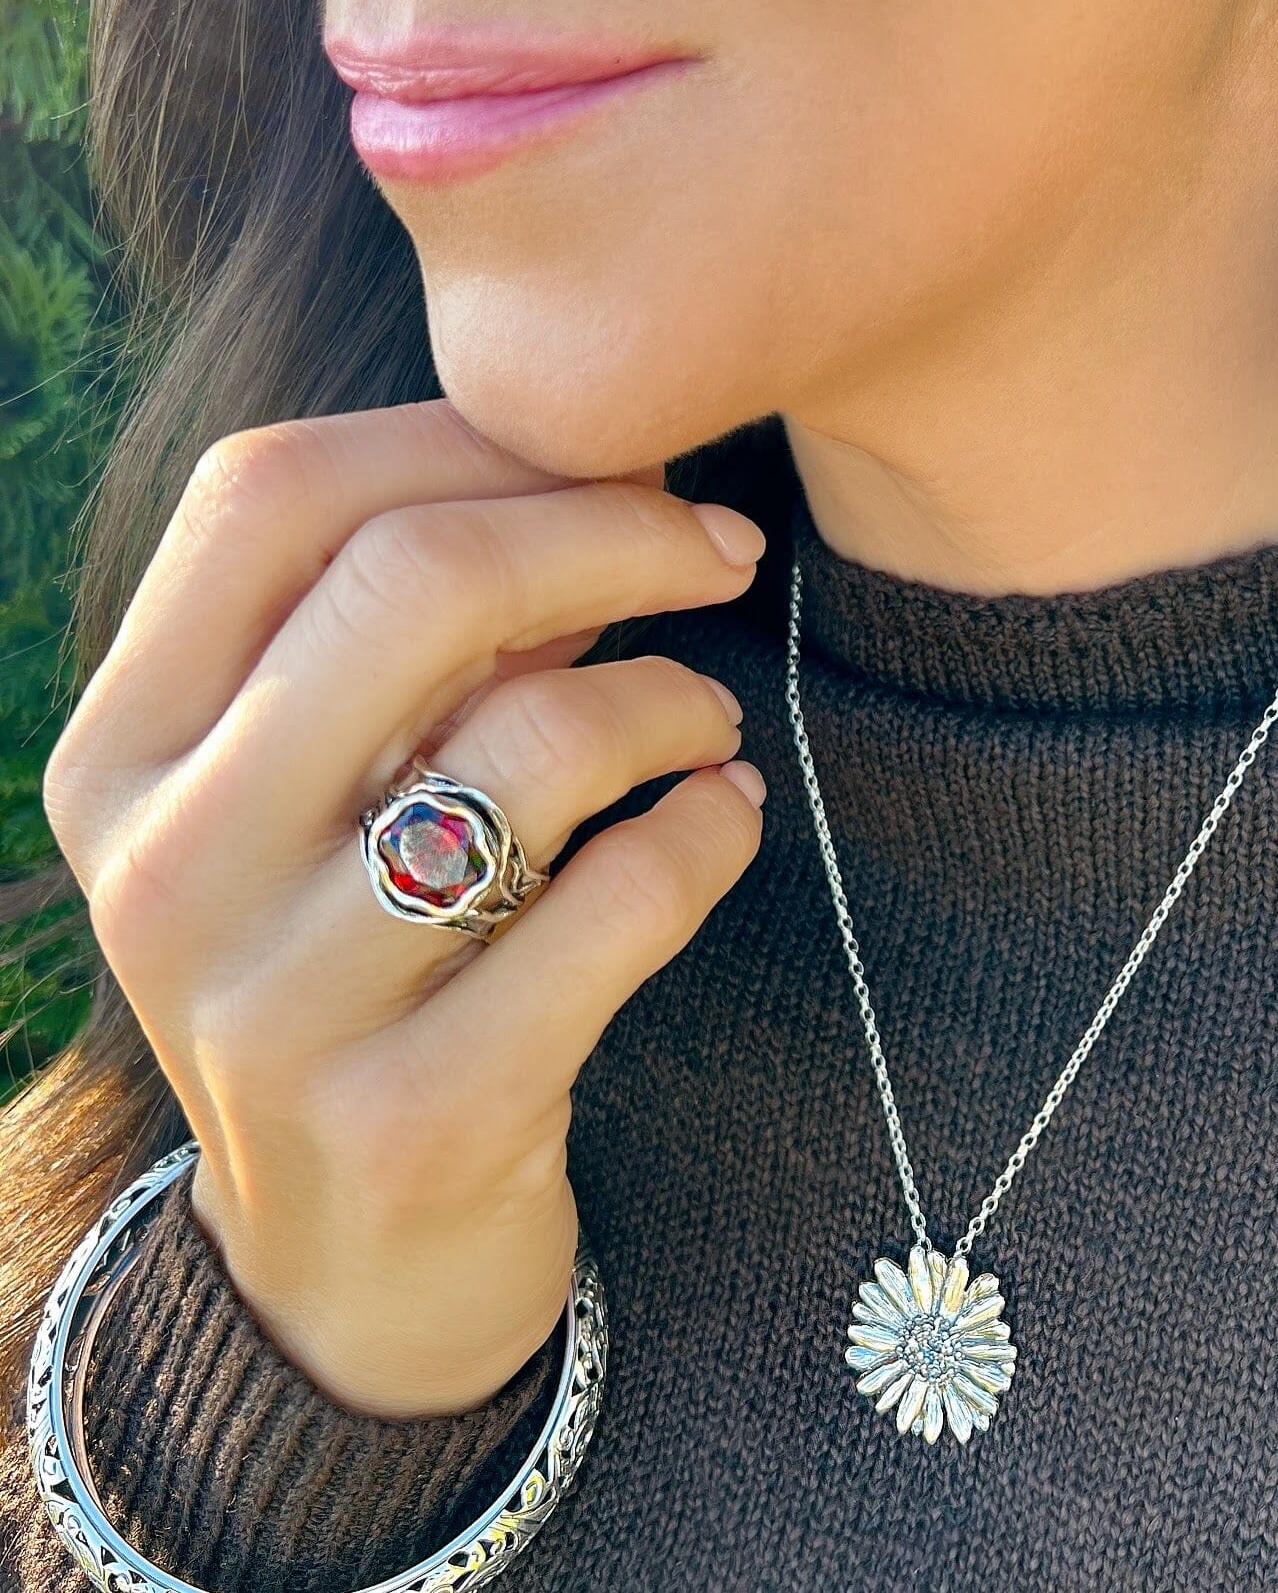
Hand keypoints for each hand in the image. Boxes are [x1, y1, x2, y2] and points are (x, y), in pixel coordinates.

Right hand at [41, 398, 766, 1416]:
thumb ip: (425, 638)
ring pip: (538, 741)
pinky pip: (622, 900)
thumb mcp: (333, 797)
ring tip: (712, 729)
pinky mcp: (417, 1114)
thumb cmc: (360, 966)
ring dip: (676, 702)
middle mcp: (170, 867)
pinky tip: (730, 819)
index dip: (469, 439)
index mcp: (123, 752)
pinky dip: (712, 832)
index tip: (618, 458)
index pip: (271, 496)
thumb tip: (602, 475)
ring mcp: (280, 1004)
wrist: (347, 1263)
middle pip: (416, 582)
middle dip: (613, 531)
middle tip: (721, 550)